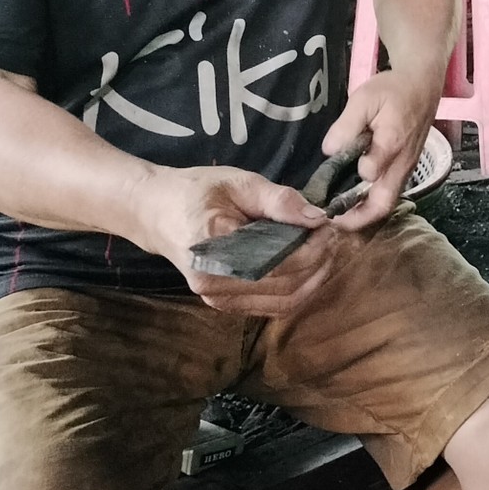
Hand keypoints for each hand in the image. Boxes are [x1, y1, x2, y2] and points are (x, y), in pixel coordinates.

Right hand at [134, 165, 348, 318]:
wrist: (156, 212)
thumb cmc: (196, 192)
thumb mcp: (238, 182)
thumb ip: (278, 200)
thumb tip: (317, 217)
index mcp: (212, 250)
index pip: (277, 261)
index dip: (312, 248)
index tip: (329, 227)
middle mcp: (213, 284)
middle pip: (285, 286)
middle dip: (318, 262)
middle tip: (332, 237)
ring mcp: (217, 300)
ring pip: (283, 303)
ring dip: (313, 280)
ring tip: (325, 251)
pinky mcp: (224, 305)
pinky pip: (272, 306)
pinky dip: (298, 290)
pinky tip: (309, 267)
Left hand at [322, 70, 436, 230]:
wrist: (422, 86)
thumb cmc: (393, 90)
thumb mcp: (364, 98)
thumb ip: (346, 125)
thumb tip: (330, 151)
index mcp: (392, 143)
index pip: (369, 172)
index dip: (348, 176)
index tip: (326, 184)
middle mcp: (401, 163)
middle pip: (383, 204)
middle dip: (357, 220)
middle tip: (329, 222)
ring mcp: (405, 169)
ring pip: (387, 203)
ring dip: (363, 215)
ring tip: (336, 217)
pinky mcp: (405, 170)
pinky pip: (389, 195)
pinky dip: (371, 205)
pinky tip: (351, 202)